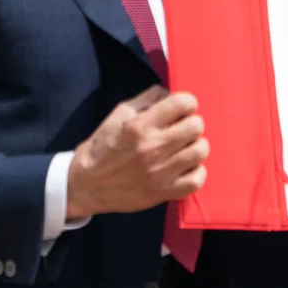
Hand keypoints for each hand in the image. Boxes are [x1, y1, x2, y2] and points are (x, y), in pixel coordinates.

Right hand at [66, 86, 209, 217]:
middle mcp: (152, 148)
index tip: (181, 109)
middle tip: (181, 129)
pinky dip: (195, 172)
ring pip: (200, 151)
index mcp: (140, 126)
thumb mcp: (119, 114)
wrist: (87, 185)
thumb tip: (171, 94)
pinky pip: (197, 180)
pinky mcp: (164, 193)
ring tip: (184, 148)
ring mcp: (160, 173)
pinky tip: (185, 167)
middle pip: (196, 126)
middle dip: (191, 123)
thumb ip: (147, 99)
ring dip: (195, 146)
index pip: (182, 103)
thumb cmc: (104, 146)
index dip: (186, 103)